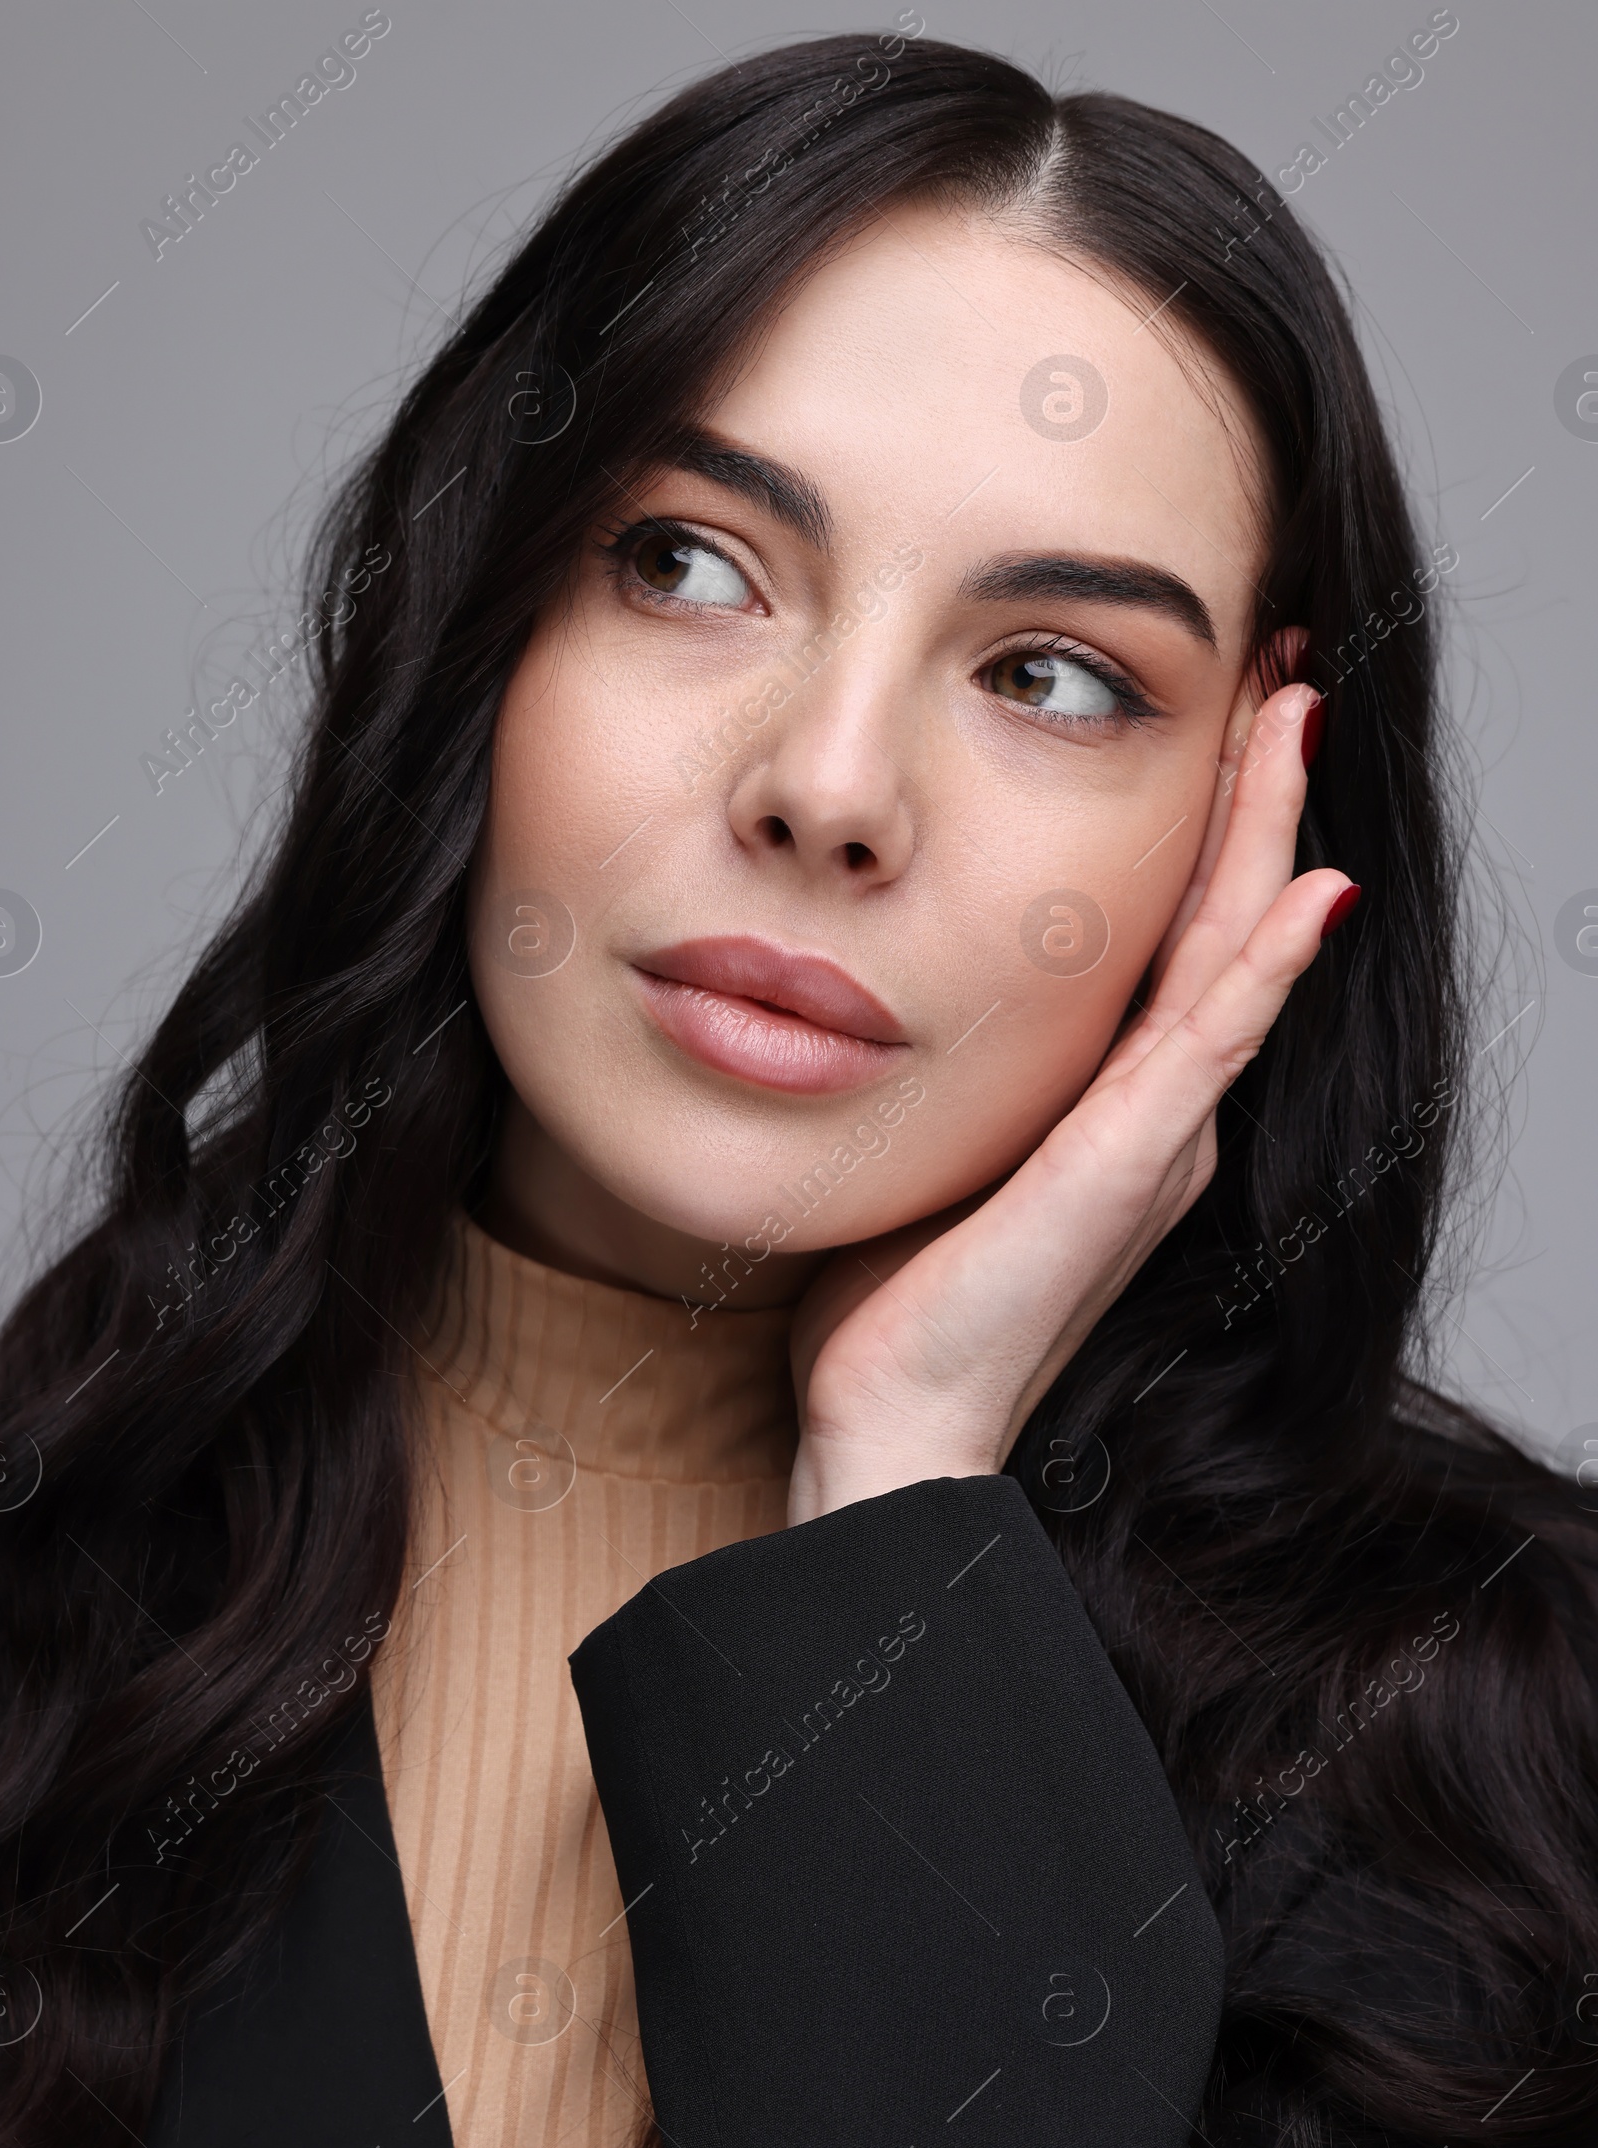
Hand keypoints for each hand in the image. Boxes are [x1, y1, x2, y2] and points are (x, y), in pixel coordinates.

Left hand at [786, 682, 1350, 1524]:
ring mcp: (1154, 1141)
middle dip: (1253, 789)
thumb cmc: (895, 1298)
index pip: (1175, 930)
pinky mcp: (1127, 1170)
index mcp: (1111, 1103)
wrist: (894, 1422)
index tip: (1216, 710)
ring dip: (1271, 834)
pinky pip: (1209, 1047)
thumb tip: (895, 977)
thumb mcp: (931, 1138)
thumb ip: (953, 1064)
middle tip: (1283, 668)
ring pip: (1233, 957)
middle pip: (1224, 920)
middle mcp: (1156, 1113)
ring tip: (1301, 717)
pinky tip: (1309, 888)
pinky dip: (1264, 966)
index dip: (1204, 819)